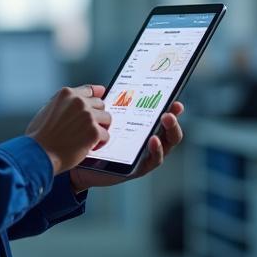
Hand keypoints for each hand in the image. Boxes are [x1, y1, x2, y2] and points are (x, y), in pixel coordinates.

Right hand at [25, 85, 110, 174]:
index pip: (89, 90)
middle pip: (100, 104)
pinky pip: (106, 135)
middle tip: (89, 126)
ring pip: (106, 118)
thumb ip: (63, 104)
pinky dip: (100, 143)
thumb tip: (75, 103)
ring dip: (100, 128)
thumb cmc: (39, 136)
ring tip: (90, 137)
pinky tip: (90, 146)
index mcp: (66, 94)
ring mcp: (87, 116)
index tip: (101, 94)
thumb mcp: (47, 110)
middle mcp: (78, 102)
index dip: (96, 94)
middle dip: (97, 115)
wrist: (38, 152)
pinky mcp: (94, 131)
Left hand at [69, 101, 184, 192]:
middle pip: (170, 130)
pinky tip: (153, 139)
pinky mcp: (139, 168)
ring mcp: (146, 155)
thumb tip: (103, 88)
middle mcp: (148, 141)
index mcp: (142, 127)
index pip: (161, 116)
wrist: (82, 161)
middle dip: (173, 119)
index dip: (171, 109)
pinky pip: (154, 160)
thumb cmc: (94, 139)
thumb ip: (106, 108)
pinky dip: (156, 150)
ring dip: (170, 131)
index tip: (174, 100)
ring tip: (166, 119)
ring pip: (167, 144)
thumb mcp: (103, 121)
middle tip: (170, 111)